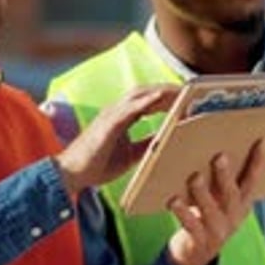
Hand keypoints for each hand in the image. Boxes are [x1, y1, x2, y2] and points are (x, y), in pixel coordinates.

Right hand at [55, 85, 178, 193]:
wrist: (72, 174)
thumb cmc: (98, 164)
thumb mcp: (132, 155)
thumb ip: (148, 144)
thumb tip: (168, 138)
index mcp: (122, 117)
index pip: (148, 101)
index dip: (167, 98)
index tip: (188, 98)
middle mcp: (117, 111)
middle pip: (147, 93)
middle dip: (168, 90)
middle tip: (192, 90)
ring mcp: (111, 114)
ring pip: (139, 95)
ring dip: (161, 90)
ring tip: (181, 90)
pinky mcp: (107, 123)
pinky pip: (128, 108)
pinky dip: (145, 100)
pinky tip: (159, 96)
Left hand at [166, 141, 264, 264]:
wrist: (195, 256)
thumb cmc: (206, 217)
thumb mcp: (218, 201)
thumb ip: (219, 182)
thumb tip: (211, 149)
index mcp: (241, 204)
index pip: (252, 180)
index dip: (258, 162)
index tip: (260, 141)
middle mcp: (233, 217)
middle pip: (231, 194)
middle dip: (225, 175)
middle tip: (219, 156)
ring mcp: (218, 230)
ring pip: (210, 209)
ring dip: (202, 192)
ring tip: (194, 177)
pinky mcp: (200, 241)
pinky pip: (191, 224)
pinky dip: (182, 212)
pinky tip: (173, 200)